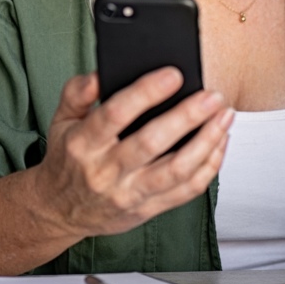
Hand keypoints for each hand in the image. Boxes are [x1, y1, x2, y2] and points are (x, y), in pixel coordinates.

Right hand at [32, 70, 233, 239]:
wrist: (60, 210)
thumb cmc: (67, 160)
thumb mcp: (60, 120)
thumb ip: (77, 92)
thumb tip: (99, 73)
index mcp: (83, 144)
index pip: (115, 114)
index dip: (146, 93)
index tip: (173, 75)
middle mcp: (106, 171)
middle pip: (152, 143)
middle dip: (187, 117)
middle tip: (211, 95)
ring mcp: (129, 194)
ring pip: (176, 170)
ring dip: (206, 141)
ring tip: (224, 116)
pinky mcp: (148, 209)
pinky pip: (186, 191)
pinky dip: (209, 166)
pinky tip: (219, 143)